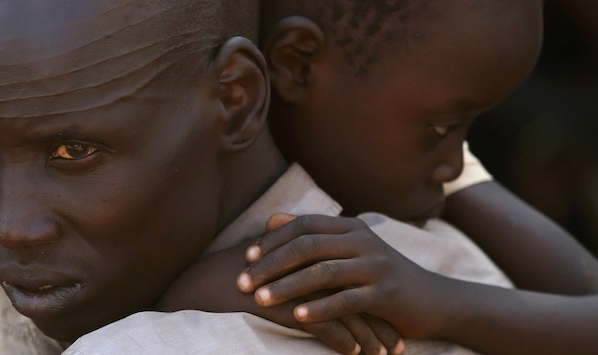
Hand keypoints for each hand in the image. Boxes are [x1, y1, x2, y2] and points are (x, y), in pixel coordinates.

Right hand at [157, 236, 400, 353]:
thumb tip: (317, 271)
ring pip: (342, 310)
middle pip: (353, 292)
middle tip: (399, 343)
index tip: (390, 319)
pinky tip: (357, 353)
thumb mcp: (268, 265)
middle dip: (378, 321)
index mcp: (304, 252)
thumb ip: (293, 263)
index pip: (349, 275)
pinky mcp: (283, 304)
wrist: (199, 286)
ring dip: (367, 335)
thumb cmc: (232, 277)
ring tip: (384, 354)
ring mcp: (294, 283)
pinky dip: (342, 339)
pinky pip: (320, 324)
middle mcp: (304, 264)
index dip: (370, 299)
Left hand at [238, 213, 444, 339]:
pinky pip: (347, 300)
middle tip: (242, 282)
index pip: (304, 225)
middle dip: (271, 264)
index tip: (246, 257)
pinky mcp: (386, 294)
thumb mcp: (349, 251)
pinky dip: (320, 309)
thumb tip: (270, 220)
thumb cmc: (381, 277)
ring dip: (287, 286)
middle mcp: (363, 241)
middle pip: (308, 246)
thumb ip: (313, 235)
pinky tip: (298, 318)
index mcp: (352, 227)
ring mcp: (376, 266)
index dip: (273, 239)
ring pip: (323, 272)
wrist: (433, 300)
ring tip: (260, 300)